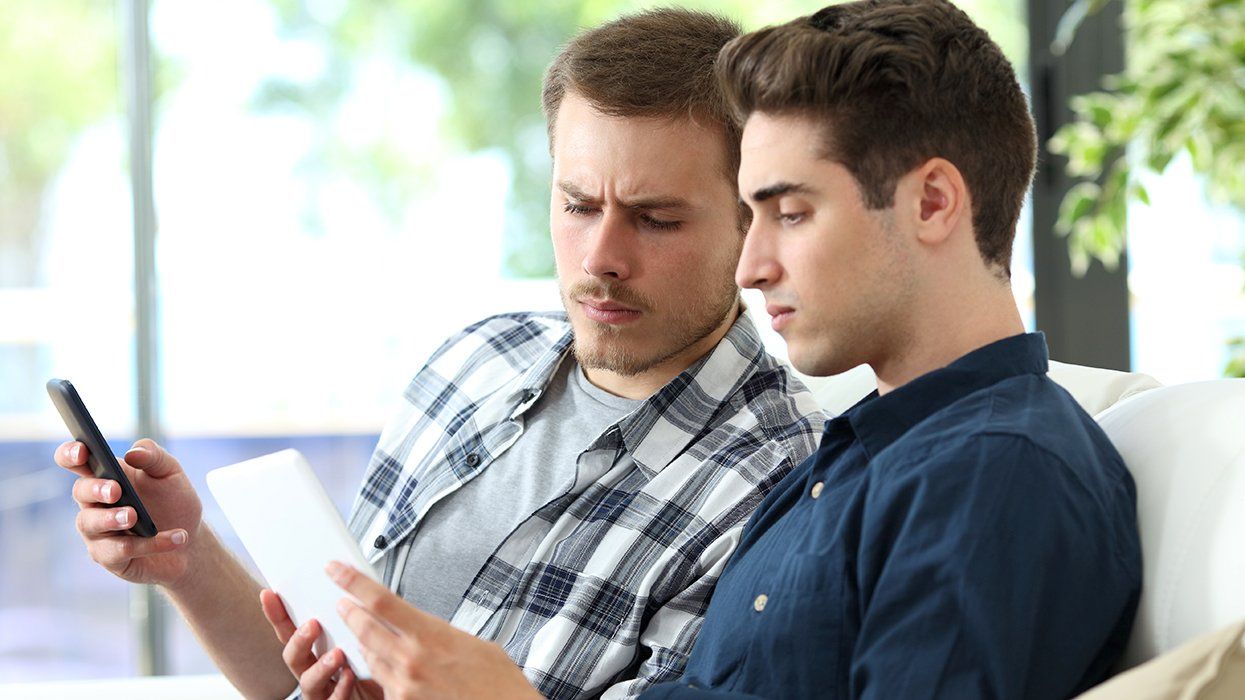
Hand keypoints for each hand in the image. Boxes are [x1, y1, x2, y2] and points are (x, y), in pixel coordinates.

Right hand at [56, 438, 202, 587]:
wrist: (190, 541)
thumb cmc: (173, 501)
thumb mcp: (171, 474)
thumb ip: (154, 456)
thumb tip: (133, 453)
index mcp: (106, 475)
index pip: (75, 461)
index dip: (70, 454)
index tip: (82, 452)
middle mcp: (95, 503)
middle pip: (80, 491)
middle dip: (96, 489)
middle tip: (116, 490)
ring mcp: (98, 531)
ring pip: (91, 524)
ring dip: (112, 519)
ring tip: (134, 516)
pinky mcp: (109, 557)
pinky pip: (120, 550)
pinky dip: (150, 544)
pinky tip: (176, 538)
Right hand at [260, 589, 382, 699]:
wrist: (391, 690)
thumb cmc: (373, 662)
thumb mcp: (360, 635)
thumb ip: (352, 616)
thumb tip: (351, 579)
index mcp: (315, 649)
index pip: (290, 630)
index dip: (277, 614)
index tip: (269, 593)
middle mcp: (313, 670)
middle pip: (294, 656)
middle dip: (299, 639)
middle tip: (312, 624)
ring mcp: (323, 690)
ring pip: (309, 681)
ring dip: (321, 666)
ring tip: (337, 654)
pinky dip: (341, 687)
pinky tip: (350, 675)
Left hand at [327, 561, 543, 699]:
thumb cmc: (496, 681)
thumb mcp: (470, 641)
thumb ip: (436, 630)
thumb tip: (419, 625)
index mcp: (430, 636)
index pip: (380, 600)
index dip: (352, 581)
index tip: (337, 569)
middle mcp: (411, 660)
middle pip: (363, 627)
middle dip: (349, 611)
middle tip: (343, 602)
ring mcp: (403, 686)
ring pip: (369, 657)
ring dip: (365, 643)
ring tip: (369, 634)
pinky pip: (382, 683)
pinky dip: (383, 671)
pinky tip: (392, 667)